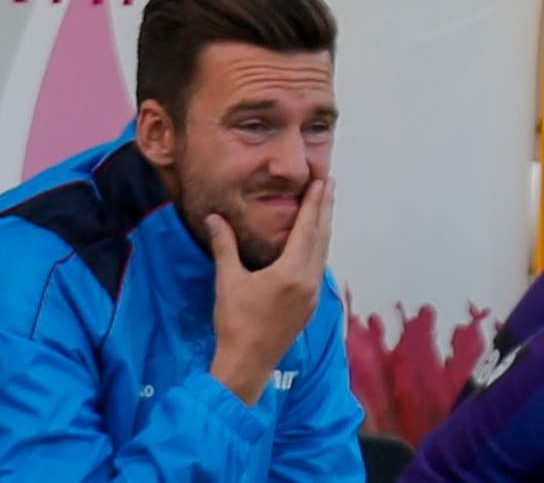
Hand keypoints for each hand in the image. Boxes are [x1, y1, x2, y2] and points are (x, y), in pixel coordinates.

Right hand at [207, 178, 334, 405]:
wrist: (247, 363)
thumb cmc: (235, 321)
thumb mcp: (227, 280)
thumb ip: (224, 245)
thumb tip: (214, 217)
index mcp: (292, 272)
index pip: (307, 229)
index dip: (314, 203)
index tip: (323, 181)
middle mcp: (309, 281)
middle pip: (322, 238)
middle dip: (325, 210)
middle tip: (330, 184)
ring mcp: (312, 295)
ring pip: (323, 253)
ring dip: (324, 228)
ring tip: (325, 208)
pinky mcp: (309, 306)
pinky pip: (319, 267)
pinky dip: (319, 248)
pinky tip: (314, 244)